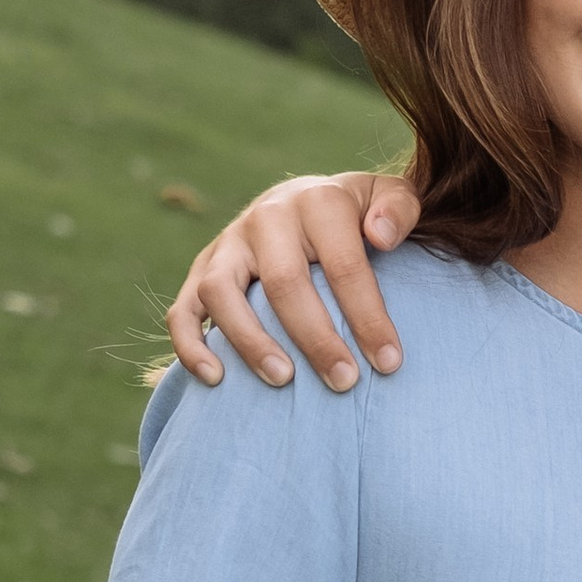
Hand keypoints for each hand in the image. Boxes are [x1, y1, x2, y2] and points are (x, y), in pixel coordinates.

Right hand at [168, 170, 422, 390]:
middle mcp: (266, 218)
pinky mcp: (201, 270)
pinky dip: (191, 345)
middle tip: (344, 382)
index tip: (389, 363)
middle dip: (316, 339)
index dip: (368, 317)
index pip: (343, 265)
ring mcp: (228, 244)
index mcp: (317, 201)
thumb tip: (380, 236)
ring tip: (283, 381)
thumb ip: (398, 211)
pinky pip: (183, 309)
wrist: (306, 202)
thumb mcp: (388, 199)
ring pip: (221, 292)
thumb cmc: (358, 215)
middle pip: (284, 282)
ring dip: (250, 341)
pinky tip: (215, 379)